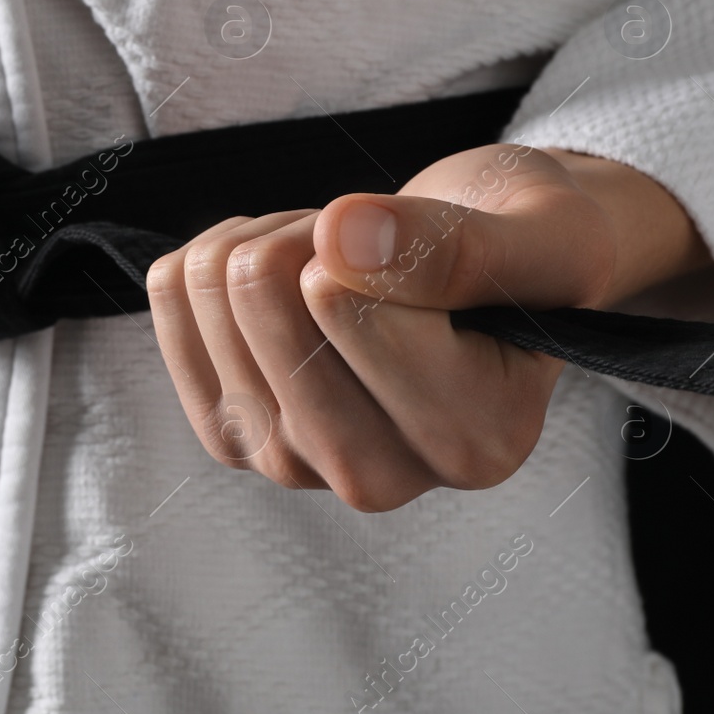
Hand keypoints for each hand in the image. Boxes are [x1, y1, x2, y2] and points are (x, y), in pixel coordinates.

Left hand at [145, 143, 707, 510]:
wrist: (491, 276)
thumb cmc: (530, 254)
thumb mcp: (540, 236)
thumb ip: (459, 248)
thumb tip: (341, 240)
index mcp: (473, 442)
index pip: (343, 300)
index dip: (365, 234)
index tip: (418, 240)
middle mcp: (381, 480)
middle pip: (264, 301)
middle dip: (306, 234)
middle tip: (371, 240)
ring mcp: (294, 466)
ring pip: (215, 296)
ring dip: (266, 240)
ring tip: (336, 257)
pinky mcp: (233, 437)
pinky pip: (173, 303)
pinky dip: (215, 256)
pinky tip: (277, 269)